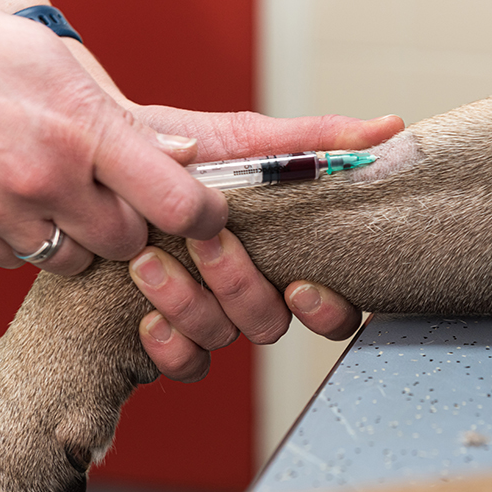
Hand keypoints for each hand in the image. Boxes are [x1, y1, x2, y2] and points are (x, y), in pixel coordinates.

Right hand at [0, 0, 226, 274]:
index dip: (205, 216)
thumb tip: (179, 155)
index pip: (177, 203)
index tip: (208, 214)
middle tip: (120, 195)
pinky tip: (14, 201)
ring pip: (73, 260)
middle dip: (134, 224)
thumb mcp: (55, 63)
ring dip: (81, 238)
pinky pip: (16, 262)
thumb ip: (121, 121)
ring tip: (62, 196)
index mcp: (81, 129)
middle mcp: (44, 178)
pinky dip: (27, 240)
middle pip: (129, 242)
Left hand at [128, 110, 403, 380]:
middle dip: (240, 287)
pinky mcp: (167, 333)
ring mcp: (210, 316)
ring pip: (222, 339)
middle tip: (207, 243)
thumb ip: (314, 142)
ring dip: (189, 304)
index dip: (327, 309)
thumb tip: (389, 127)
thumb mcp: (245, 141)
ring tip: (148, 259)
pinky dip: (168, 346)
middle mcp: (253, 292)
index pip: (335, 304)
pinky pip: (184, 365)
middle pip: (271, 324)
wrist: (103, 158)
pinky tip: (145, 318)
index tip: (300, 285)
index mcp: (284, 255)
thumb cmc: (184, 154)